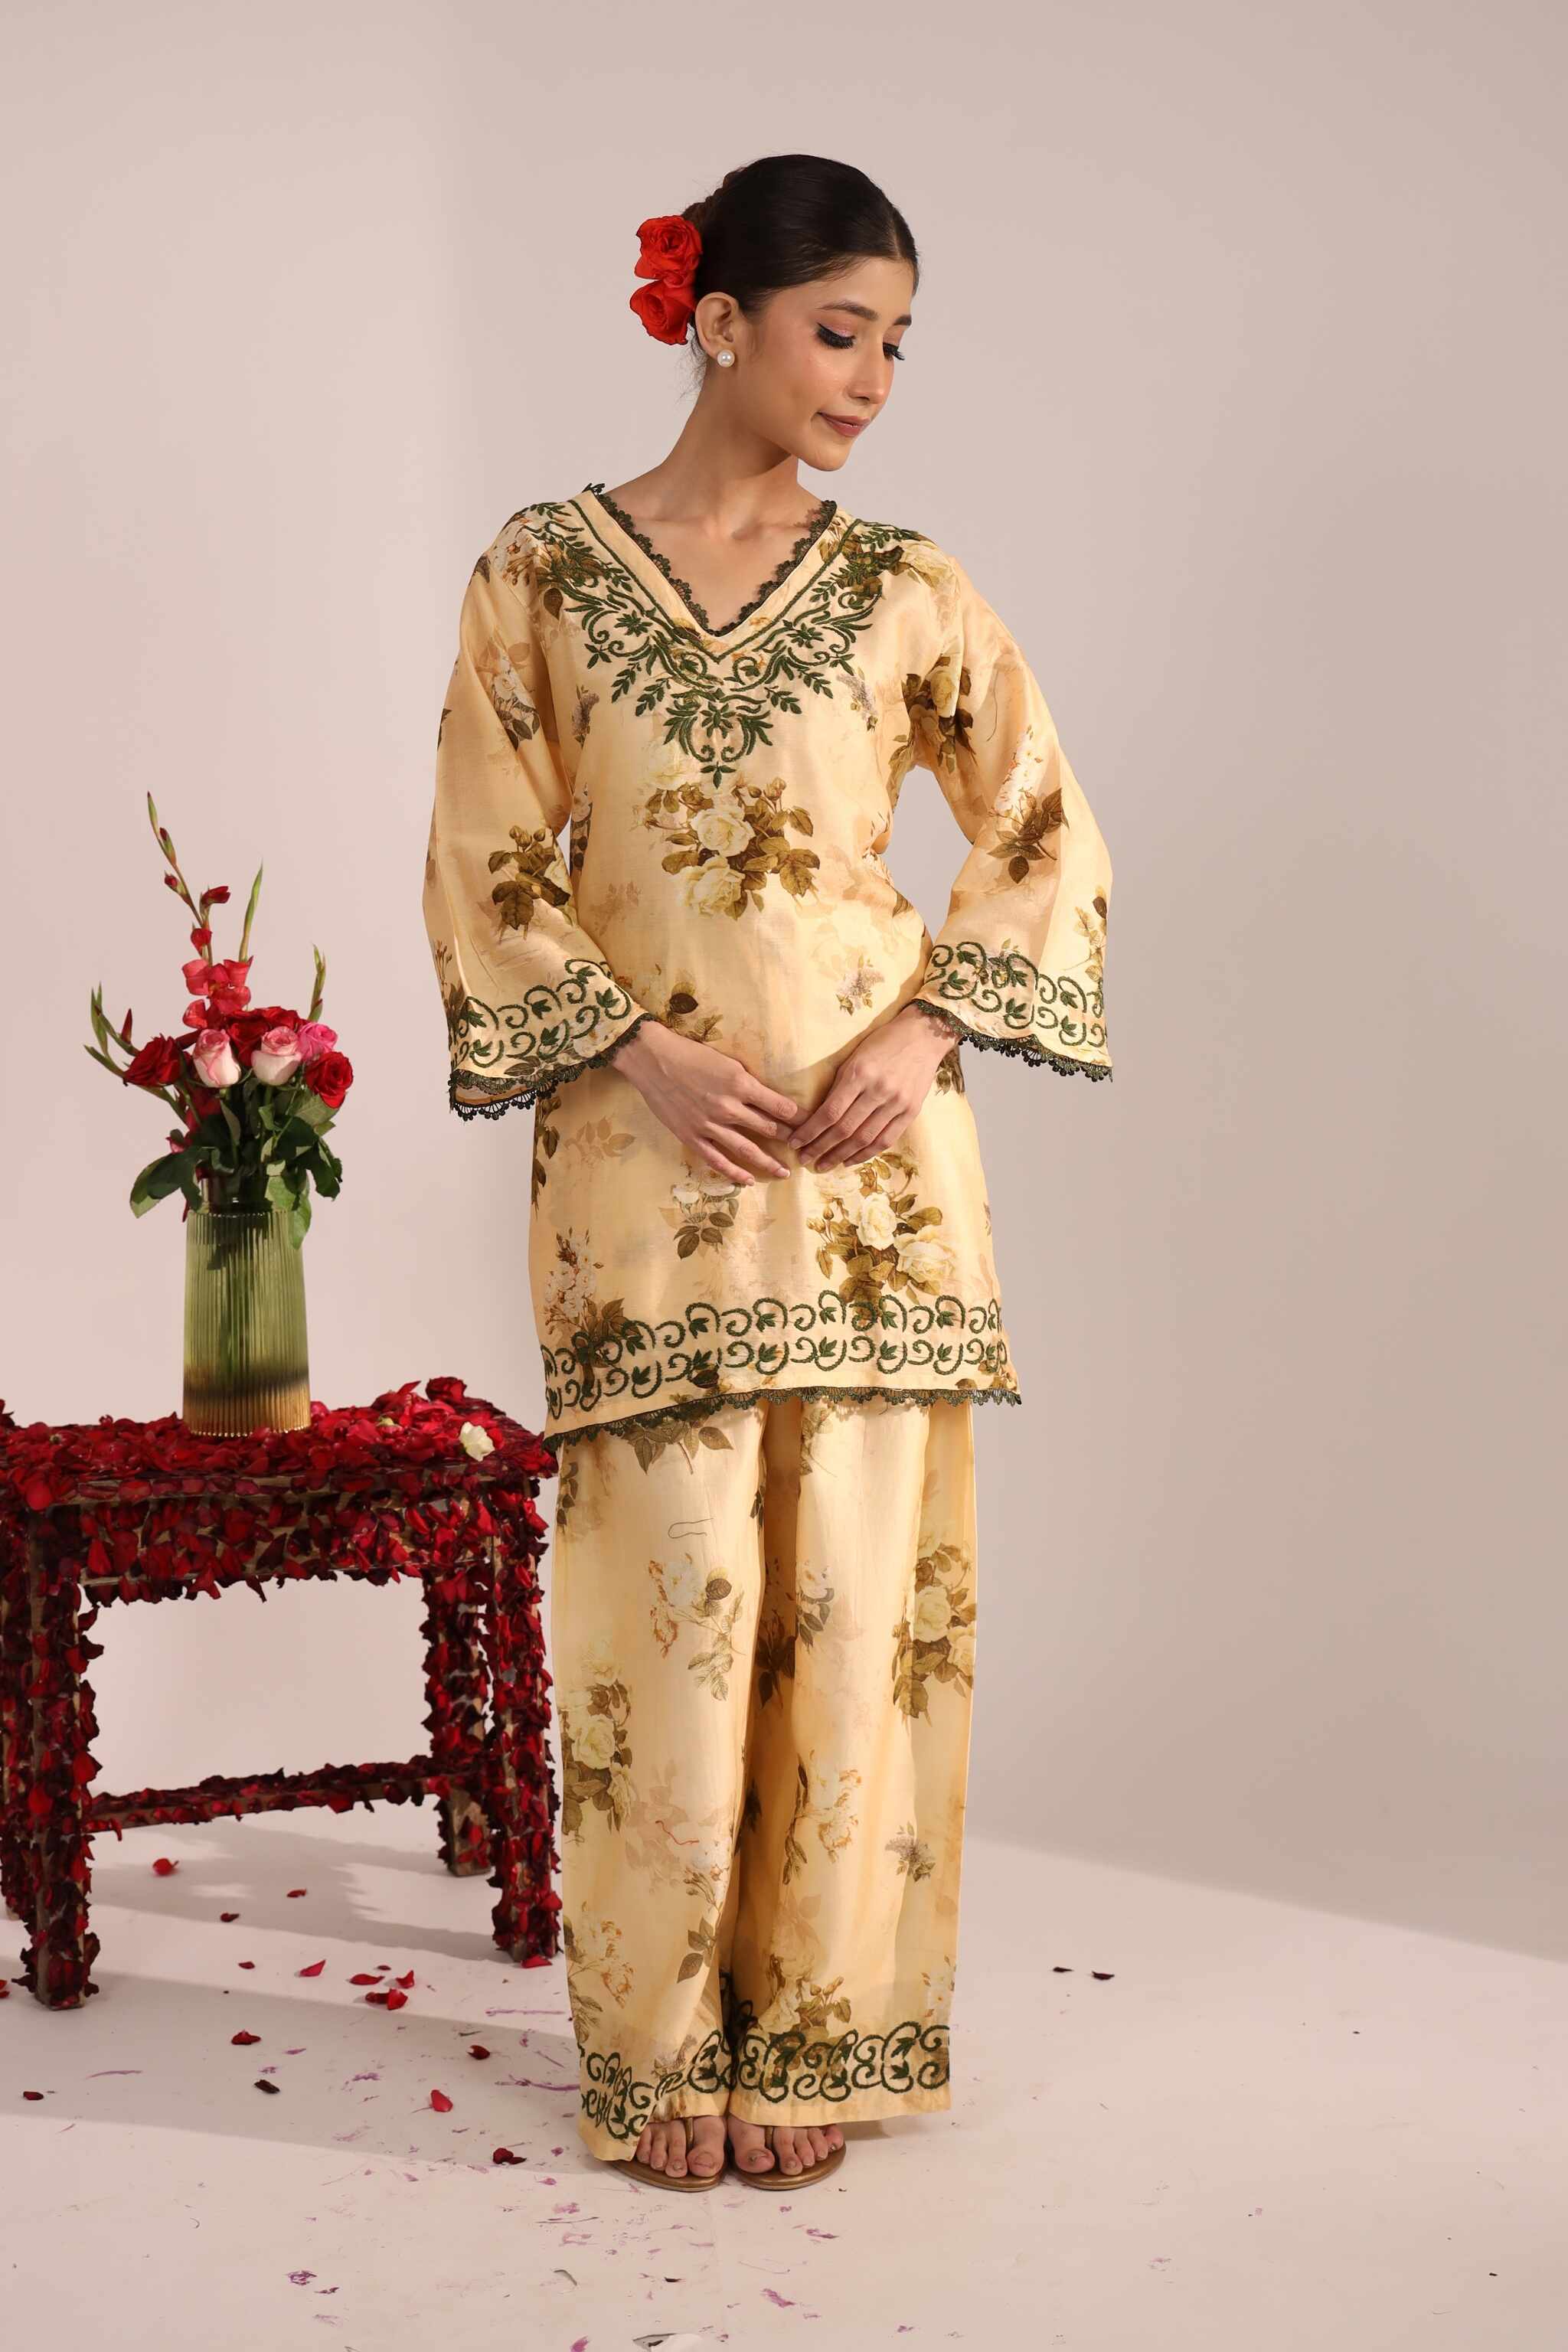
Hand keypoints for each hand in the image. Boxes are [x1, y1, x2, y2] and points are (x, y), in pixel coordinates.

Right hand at [613, 1022, 802, 1184]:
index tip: (812, 1124)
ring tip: (785, 1172)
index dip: (799, 1117)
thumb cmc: (690, 1054)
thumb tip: (768, 1097)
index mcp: (741, 1084)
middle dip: (789, 1139)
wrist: (652, 1059)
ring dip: (769, 1162)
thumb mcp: (727, 1061)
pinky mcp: (692, 1136)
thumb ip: (747, 1082)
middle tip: (804, 1149)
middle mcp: (729, 1107)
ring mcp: (709, 1125)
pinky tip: (749, 1180)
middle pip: (768, 1128)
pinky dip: (735, 1172)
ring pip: (747, 1149)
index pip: (780, 1106)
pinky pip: (717, 1160)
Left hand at [790, 1004, 955, 1171]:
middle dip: (820, 1148)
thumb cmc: (882, 1043)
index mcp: (859, 1073)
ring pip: (864, 1139)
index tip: (794, 1143)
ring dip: (840, 1156)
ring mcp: (896, 1103)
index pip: (829, 1112)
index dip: (810, 1132)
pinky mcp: (911, 1111)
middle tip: (804, 1159)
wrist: (924, 1036)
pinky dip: (866, 1154)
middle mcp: (878, 1090)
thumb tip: (819, 1116)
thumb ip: (839, 1086)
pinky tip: (850, 1160)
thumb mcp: (854, 1057)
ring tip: (824, 1165)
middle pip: (844, 1129)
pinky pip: (886, 1140)